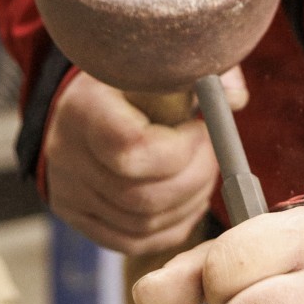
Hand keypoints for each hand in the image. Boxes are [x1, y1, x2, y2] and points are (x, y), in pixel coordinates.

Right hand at [42, 66, 246, 254]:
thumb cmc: (130, 78)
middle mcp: (67, 155)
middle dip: (194, 179)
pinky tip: (188, 201)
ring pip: (142, 224)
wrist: (80, 101)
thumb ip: (199, 74)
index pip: (131, 148)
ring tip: (203, 174)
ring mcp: (68, 192)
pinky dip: (171, 227)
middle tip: (213, 156)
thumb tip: (236, 99)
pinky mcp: (77, 216)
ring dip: (188, 204)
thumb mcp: (159, 62)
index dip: (182, 148)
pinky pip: (132, 241)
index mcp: (84, 108)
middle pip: (142, 195)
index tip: (203, 129)